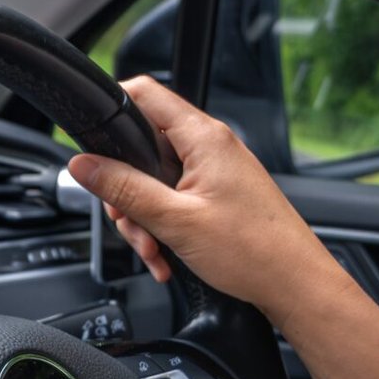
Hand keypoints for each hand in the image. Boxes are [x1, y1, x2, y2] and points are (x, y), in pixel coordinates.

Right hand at [67, 76, 337, 332]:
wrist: (294, 284)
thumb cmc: (255, 251)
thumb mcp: (175, 220)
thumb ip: (124, 189)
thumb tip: (84, 165)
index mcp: (203, 138)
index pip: (145, 95)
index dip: (112, 107)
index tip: (90, 139)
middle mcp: (210, 147)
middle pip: (142, 148)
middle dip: (125, 190)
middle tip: (129, 221)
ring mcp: (214, 171)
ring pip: (153, 180)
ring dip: (142, 217)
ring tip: (153, 250)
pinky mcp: (217, 194)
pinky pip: (172, 200)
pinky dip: (162, 227)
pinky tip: (165, 256)